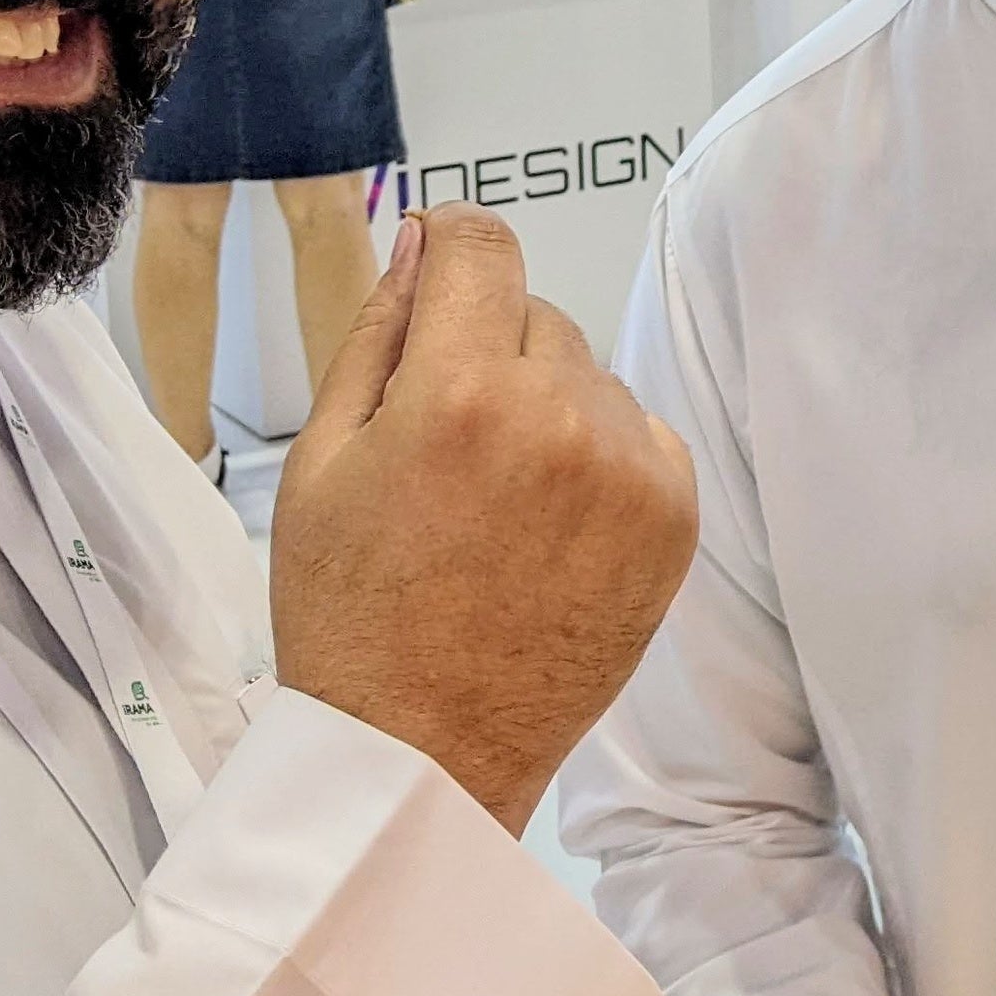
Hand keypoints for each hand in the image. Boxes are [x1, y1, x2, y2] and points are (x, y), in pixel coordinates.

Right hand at [272, 207, 698, 832]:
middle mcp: (562, 417)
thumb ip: (377, 332)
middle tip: (443, 447)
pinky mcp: (673, 518)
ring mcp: (630, 470)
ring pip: (588, 375)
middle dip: (488, 352)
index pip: (484, 245)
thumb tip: (422, 241)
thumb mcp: (322, 461)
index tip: (444, 262)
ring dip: (548, 406)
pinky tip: (546, 525)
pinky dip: (600, 457)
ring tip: (494, 503)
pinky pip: (640, 433)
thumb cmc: (353, 617)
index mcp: (462, 391)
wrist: (425, 754)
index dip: (454, 243)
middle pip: (533, 314)